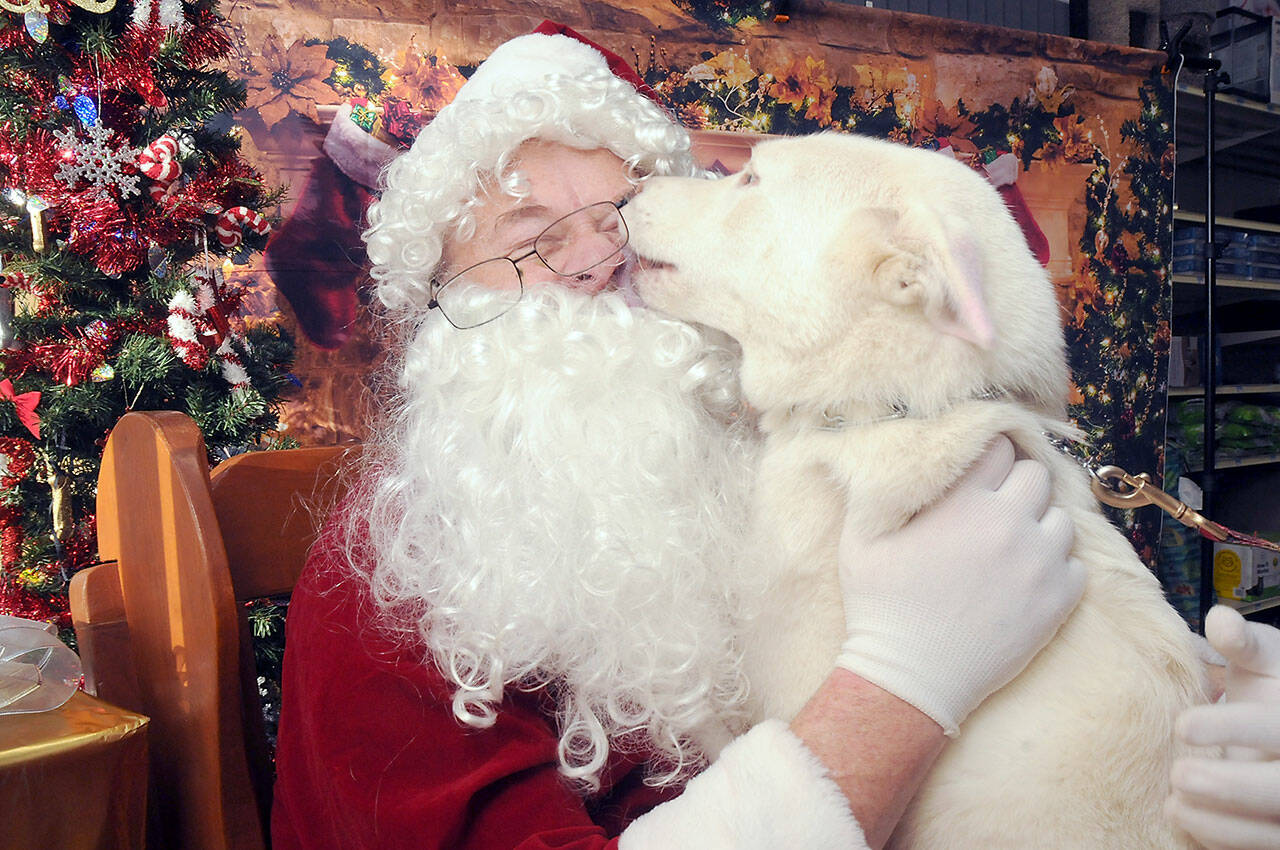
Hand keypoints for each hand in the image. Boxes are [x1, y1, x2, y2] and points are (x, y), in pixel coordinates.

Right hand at [834, 435, 1082, 735]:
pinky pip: (1076, 565)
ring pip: (1062, 519)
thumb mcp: (859, 542)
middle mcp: (1008, 524)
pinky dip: (1057, 567)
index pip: (999, 448)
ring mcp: (1039, 563)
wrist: (912, 678)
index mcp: (963, 503)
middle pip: (1037, 476)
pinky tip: (1027, 578)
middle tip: (997, 505)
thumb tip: (885, 460)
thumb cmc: (879, 607)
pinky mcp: (1058, 601)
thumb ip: (874, 493)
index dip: (988, 455)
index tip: (979, 472)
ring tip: (1014, 544)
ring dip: (1040, 525)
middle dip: (1017, 485)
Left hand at [1167, 605, 1279, 849]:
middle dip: (1230, 786)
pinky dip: (1225, 841)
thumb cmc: (1275, 686)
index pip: (1275, 728)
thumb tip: (1220, 618)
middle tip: (1179, 775)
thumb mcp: (1269, 658)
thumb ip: (1245, 644)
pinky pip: (1261, 846)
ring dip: (1222, 824)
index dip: (1232, 728)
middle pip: (1279, 789)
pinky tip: (1187, 825)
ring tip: (1173, 806)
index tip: (1182, 724)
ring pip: (1272, 830)